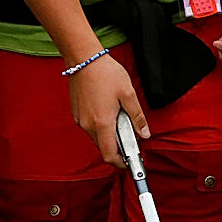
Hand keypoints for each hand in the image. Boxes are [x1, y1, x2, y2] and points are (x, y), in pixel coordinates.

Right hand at [67, 53, 147, 167]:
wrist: (84, 59)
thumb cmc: (106, 73)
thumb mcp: (128, 94)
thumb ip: (137, 116)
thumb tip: (145, 134)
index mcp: (102, 123)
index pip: (110, 155)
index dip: (121, 162)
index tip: (131, 161)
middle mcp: (88, 125)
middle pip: (103, 147)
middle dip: (117, 147)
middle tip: (130, 135)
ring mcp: (80, 119)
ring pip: (96, 137)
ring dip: (109, 135)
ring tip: (119, 116)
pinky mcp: (76, 113)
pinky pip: (89, 127)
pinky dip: (100, 126)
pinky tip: (108, 110)